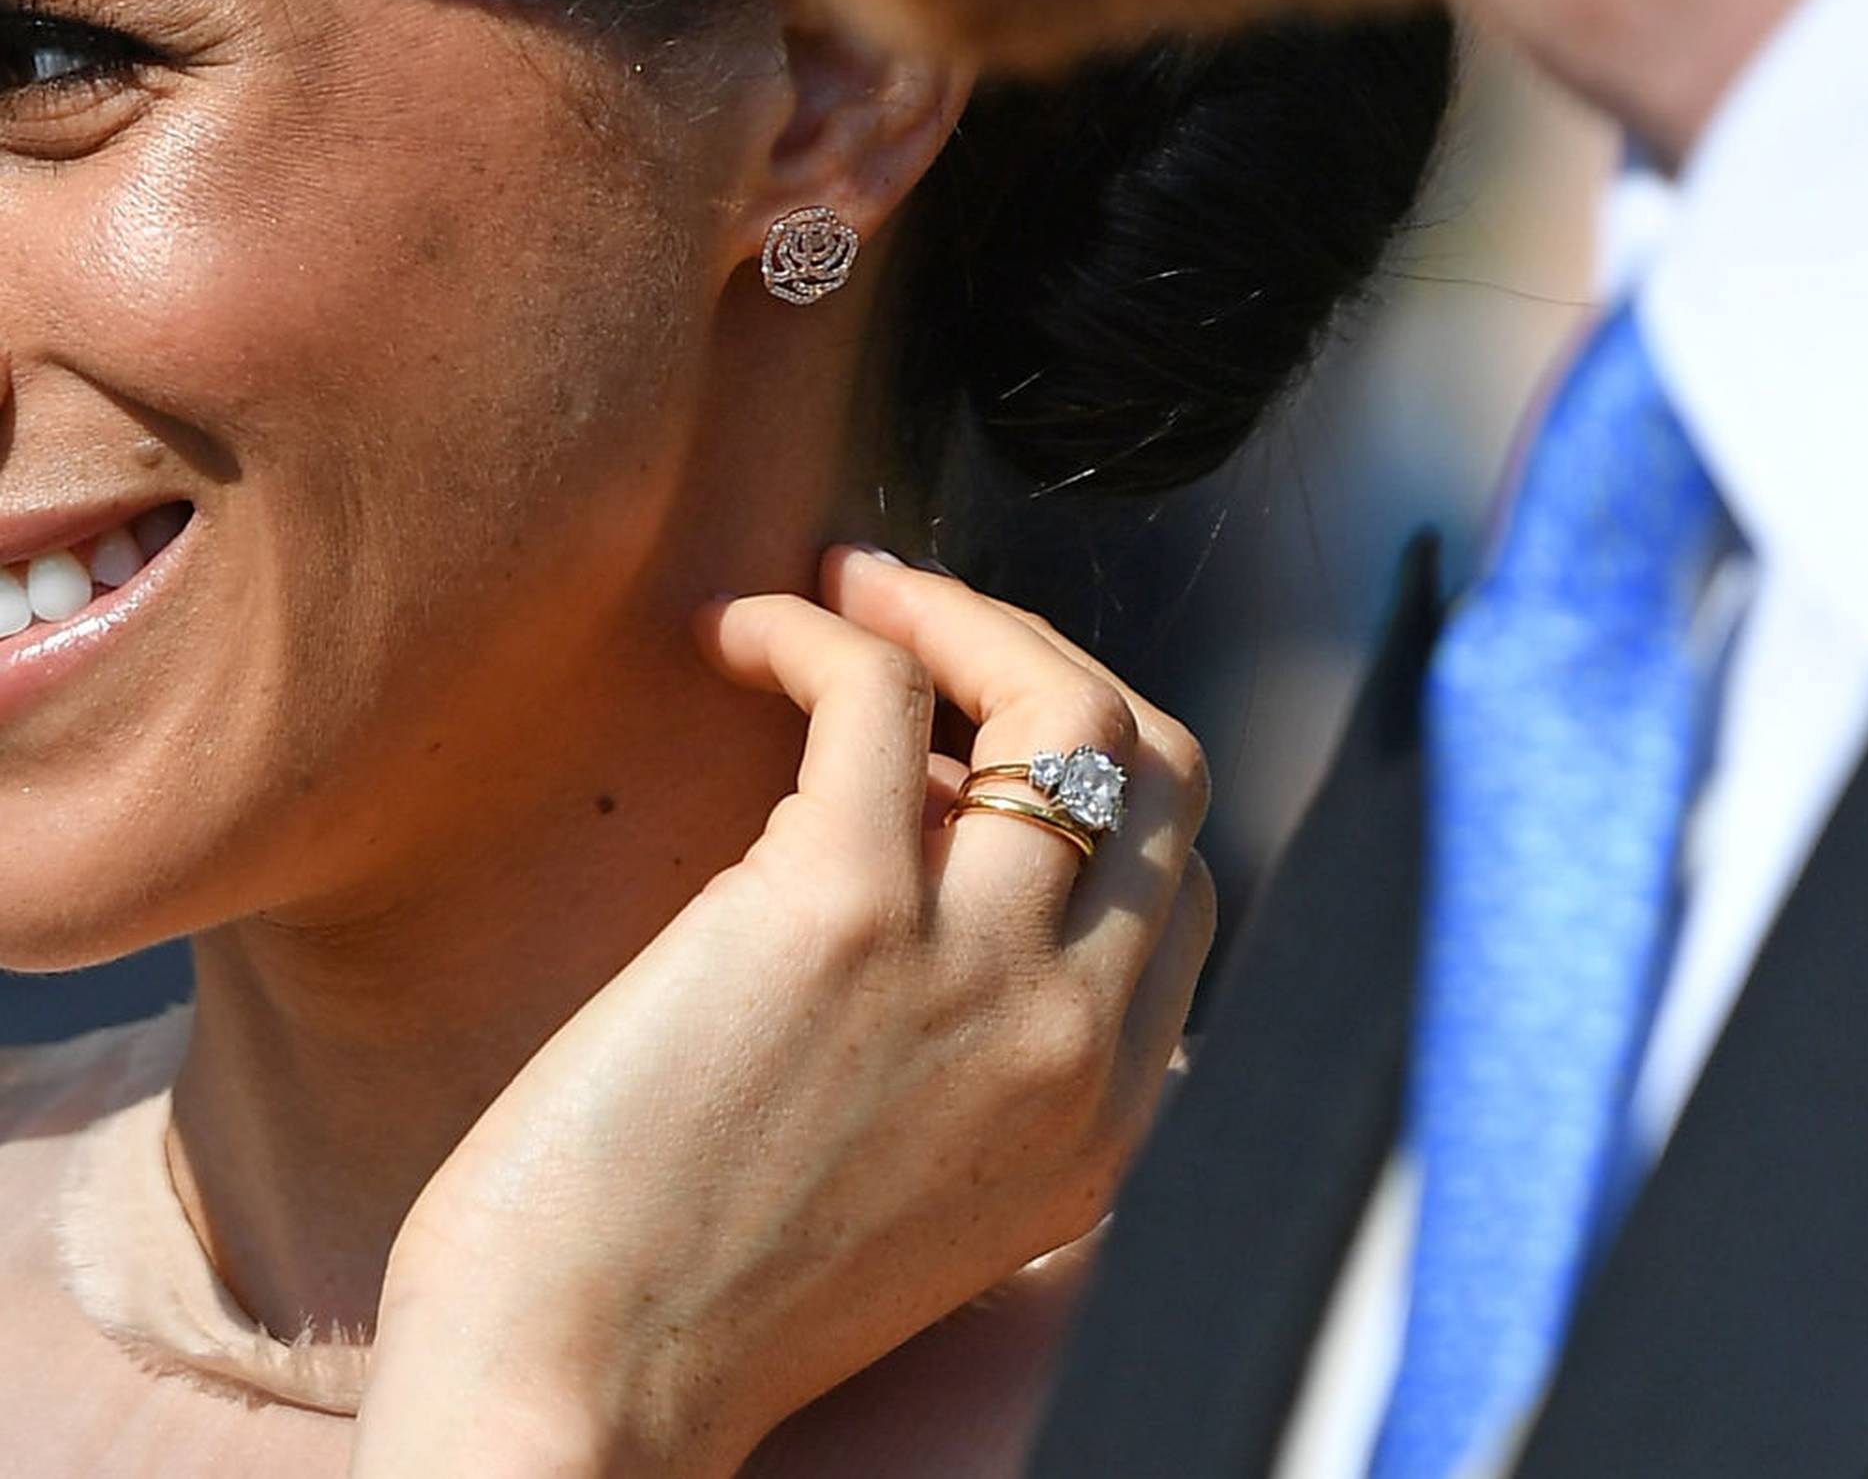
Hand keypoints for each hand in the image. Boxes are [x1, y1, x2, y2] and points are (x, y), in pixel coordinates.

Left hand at [352, 547, 1213, 1478]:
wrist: (568, 1396)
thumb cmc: (685, 1285)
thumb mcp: (918, 1179)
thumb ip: (979, 1031)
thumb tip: (947, 807)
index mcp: (1103, 1123)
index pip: (1180, 870)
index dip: (1082, 764)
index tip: (963, 725)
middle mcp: (1073, 1044)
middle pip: (1155, 763)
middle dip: (1042, 654)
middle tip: (916, 618)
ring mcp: (971, 970)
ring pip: (1064, 700)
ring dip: (946, 607)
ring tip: (838, 590)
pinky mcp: (838, 907)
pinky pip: (872, 684)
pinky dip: (808, 624)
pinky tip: (728, 634)